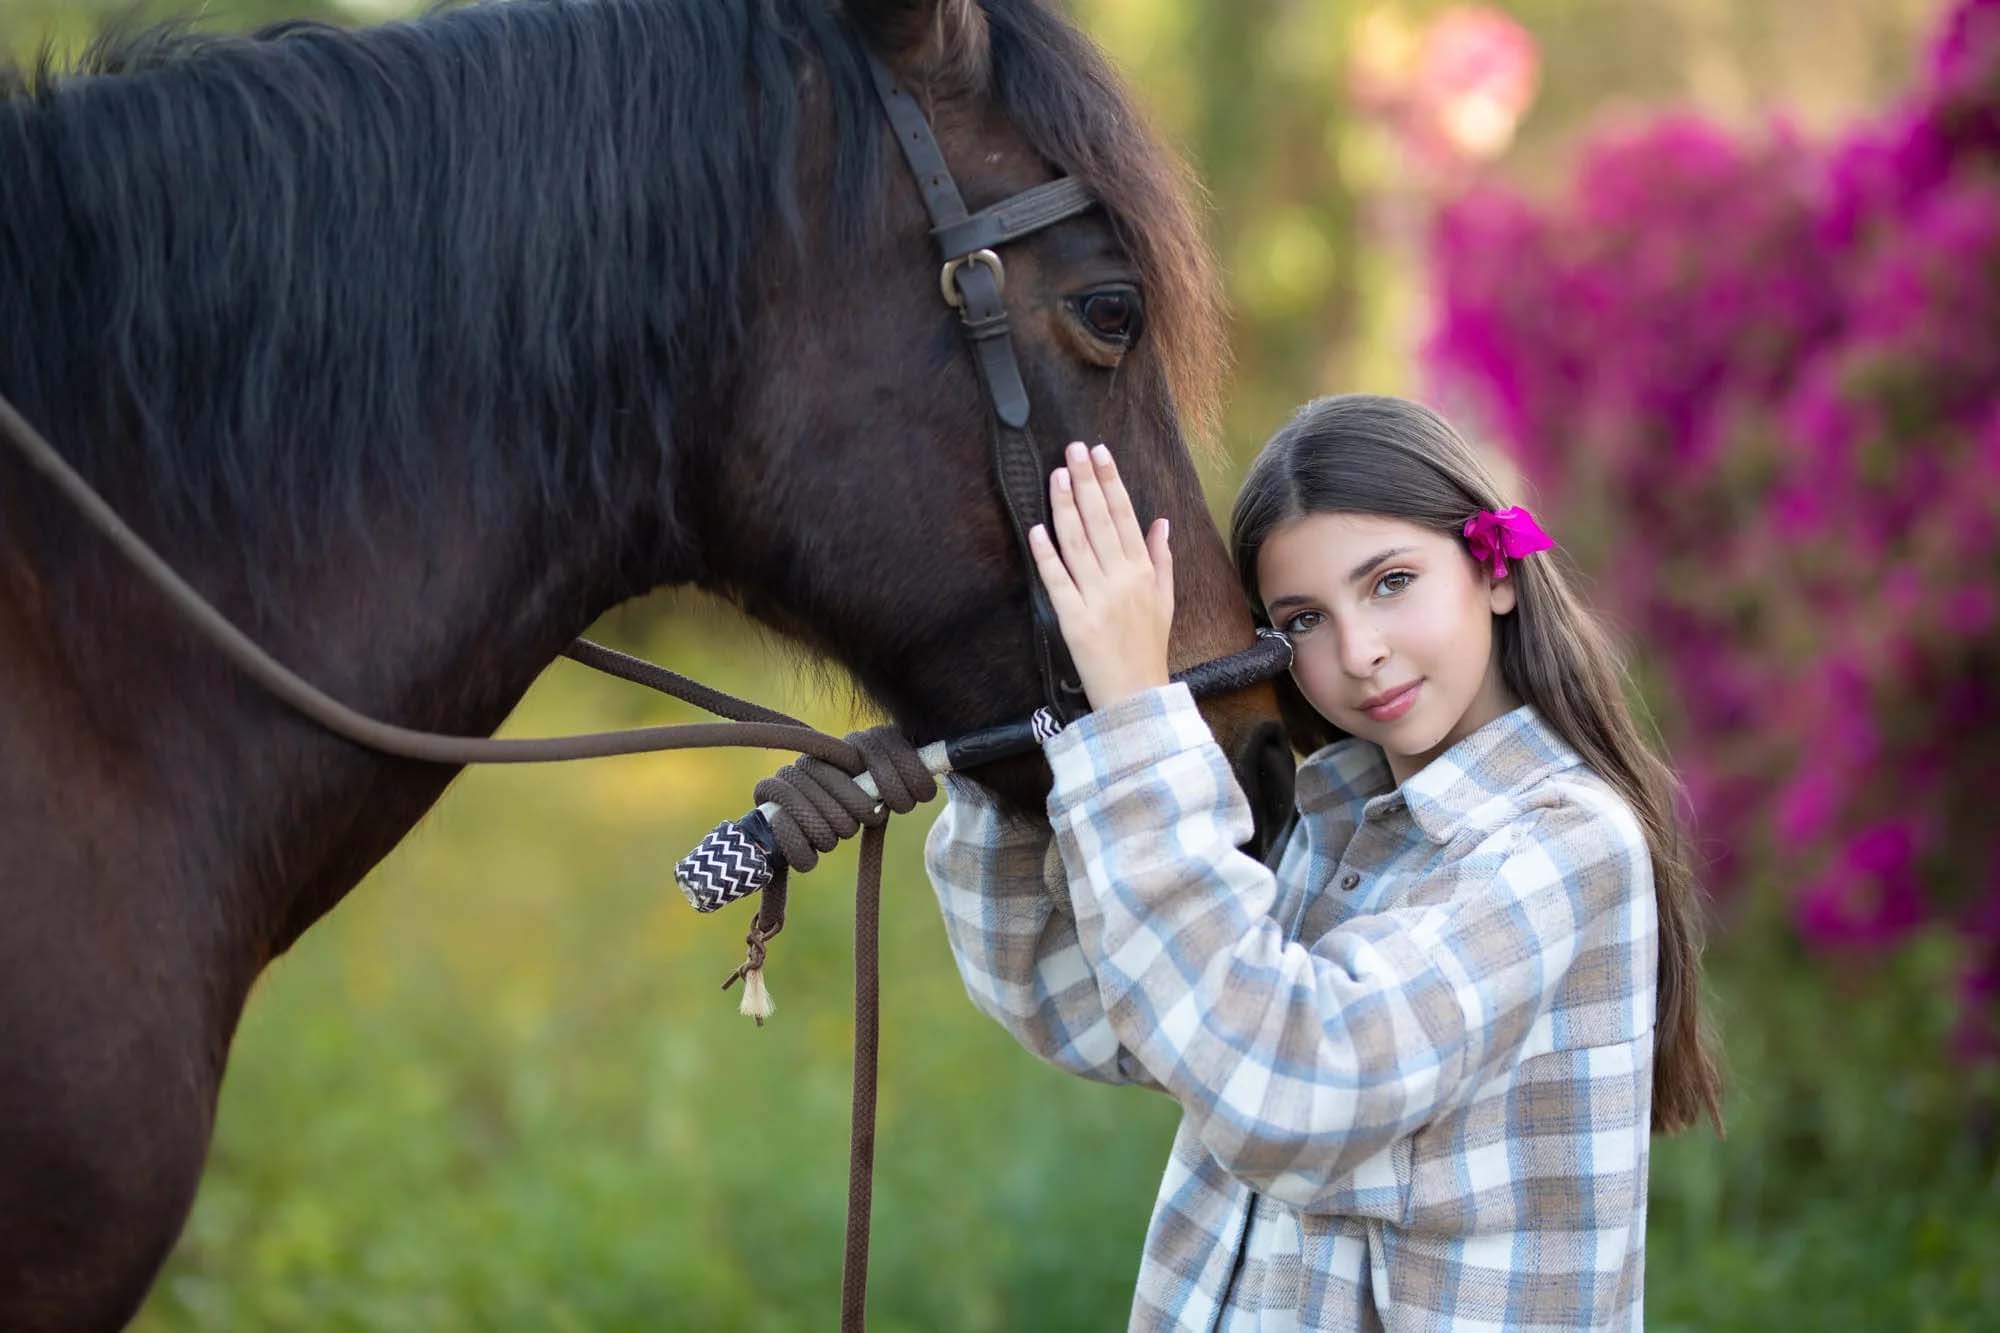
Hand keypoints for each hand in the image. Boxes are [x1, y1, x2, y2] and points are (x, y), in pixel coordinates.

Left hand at [1027, 441, 1173, 711]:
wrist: (1137, 695)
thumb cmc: (1148, 647)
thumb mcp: (1165, 600)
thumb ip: (1161, 558)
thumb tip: (1161, 522)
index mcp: (1143, 571)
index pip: (1125, 516)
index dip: (1110, 482)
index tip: (1099, 453)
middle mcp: (1121, 579)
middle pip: (1100, 521)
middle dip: (1087, 481)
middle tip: (1073, 449)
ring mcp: (1097, 598)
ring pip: (1078, 543)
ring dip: (1065, 506)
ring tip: (1057, 475)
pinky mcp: (1074, 619)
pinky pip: (1059, 581)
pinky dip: (1047, 555)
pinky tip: (1037, 529)